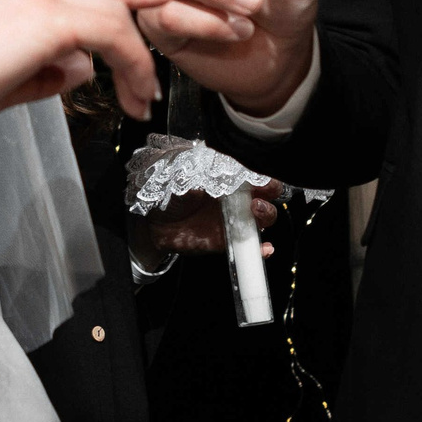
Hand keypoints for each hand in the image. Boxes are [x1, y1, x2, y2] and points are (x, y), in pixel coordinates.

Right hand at [0, 0, 179, 145]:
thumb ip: (38, 76)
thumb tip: (80, 70)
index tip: (156, 0)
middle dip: (138, 29)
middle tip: (154, 74)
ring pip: (112, 11)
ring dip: (136, 58)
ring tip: (142, 100)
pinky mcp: (45, 16)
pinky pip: (111, 32)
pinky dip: (131, 64)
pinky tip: (133, 96)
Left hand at [129, 182, 284, 270]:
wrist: (152, 220)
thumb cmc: (166, 191)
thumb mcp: (178, 178)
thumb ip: (192, 179)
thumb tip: (200, 187)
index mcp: (226, 175)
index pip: (253, 172)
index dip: (261, 172)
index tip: (260, 175)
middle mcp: (235, 197)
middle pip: (266, 193)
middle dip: (270, 192)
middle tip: (259, 193)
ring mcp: (233, 219)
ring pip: (262, 218)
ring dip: (266, 215)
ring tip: (256, 211)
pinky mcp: (227, 240)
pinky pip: (249, 245)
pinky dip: (260, 249)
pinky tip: (264, 249)